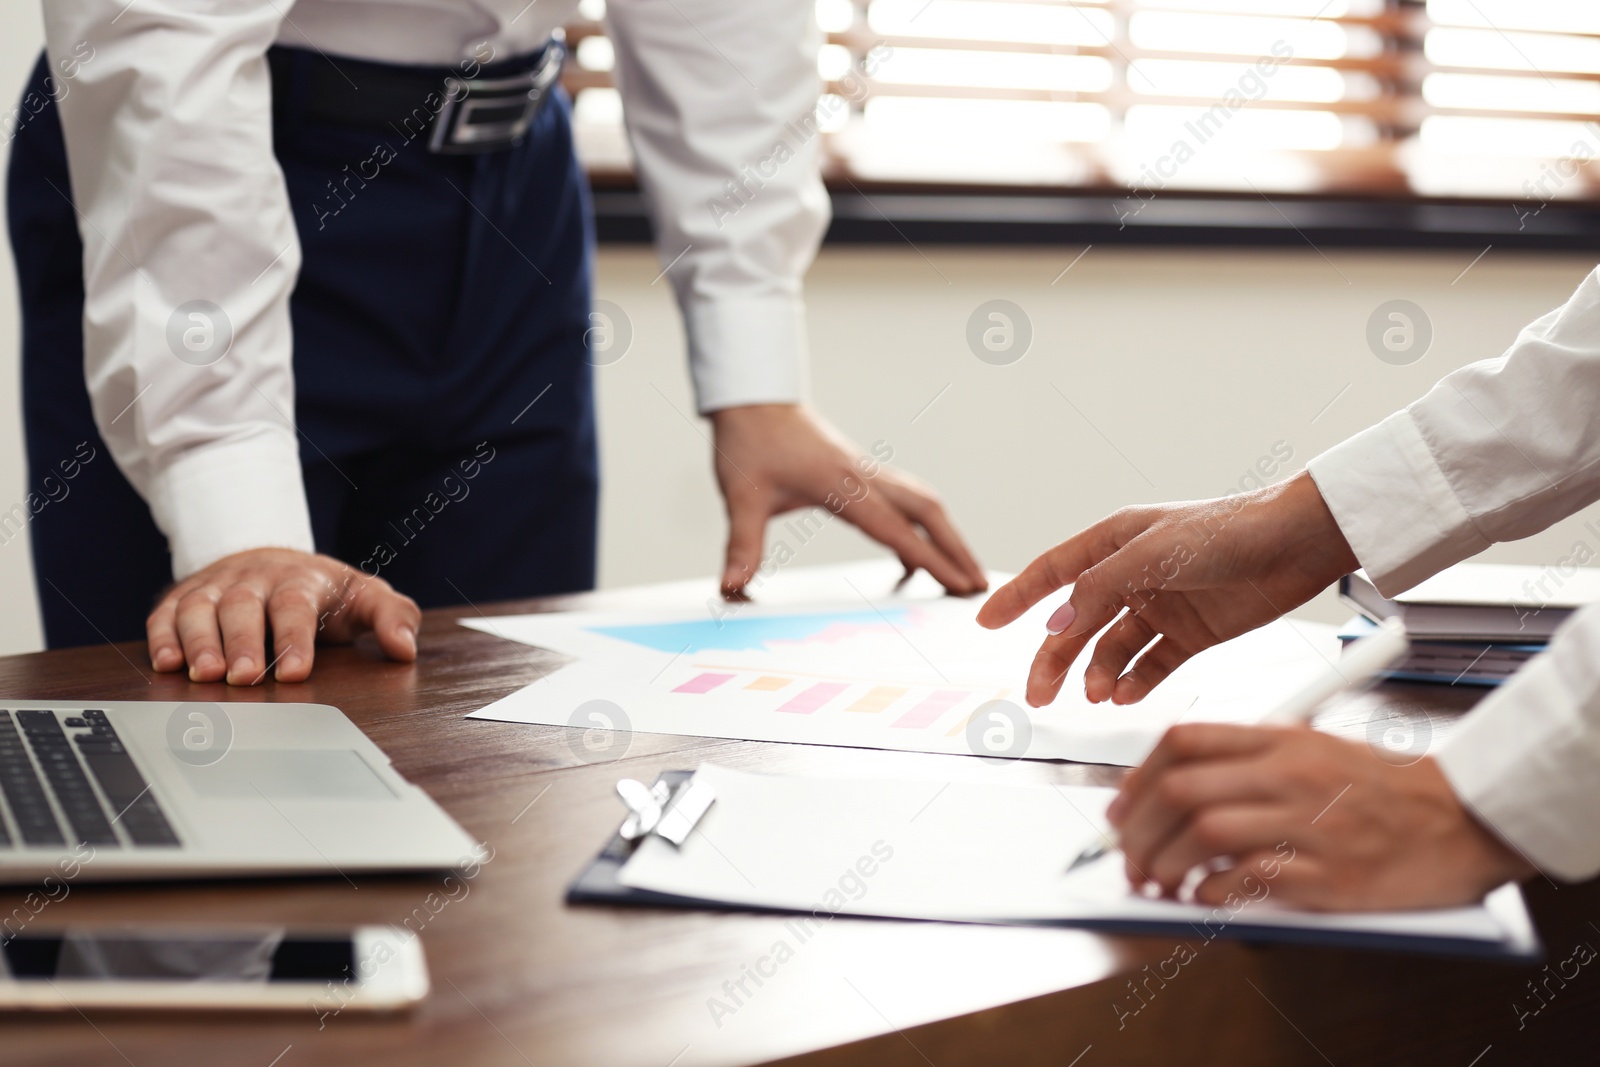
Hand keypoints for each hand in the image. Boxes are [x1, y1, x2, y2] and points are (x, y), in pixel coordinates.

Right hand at [146, 548, 421, 684]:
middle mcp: (253, 579)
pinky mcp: (184, 597)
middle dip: (242, 642)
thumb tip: (405, 647)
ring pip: (201, 608)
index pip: (296, 606)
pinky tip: (167, 663)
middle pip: (243, 606)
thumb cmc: (322, 591)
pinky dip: (163, 637)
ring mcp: (216, 586)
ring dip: (200, 641)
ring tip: (204, 676)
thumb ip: (392, 617)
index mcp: (300, 580)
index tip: (296, 671)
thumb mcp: (364, 597)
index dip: (295, 638)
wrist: (271, 560)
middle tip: (244, 677)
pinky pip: (167, 614)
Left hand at [710, 403, 986, 597]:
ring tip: (963, 572)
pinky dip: (918, 527)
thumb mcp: (741, 496)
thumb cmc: (749, 442)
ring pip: (923, 502)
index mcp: (844, 485)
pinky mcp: (861, 471)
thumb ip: (742, 545)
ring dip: (947, 535)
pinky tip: (911, 557)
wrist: (753, 397)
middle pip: (929, 511)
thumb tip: (730, 588)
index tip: (962, 585)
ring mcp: (867, 471)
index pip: (898, 530)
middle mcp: (865, 476)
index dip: (934, 561)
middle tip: (981, 586)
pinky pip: (903, 500)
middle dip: (958, 549)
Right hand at [977, 471, 1357, 706]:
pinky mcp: (1191, 633)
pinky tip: (1125, 693)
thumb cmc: (1229, 530)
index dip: (1017, 596)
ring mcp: (1161, 606)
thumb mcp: (1152, 554)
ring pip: (1111, 649)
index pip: (1052, 572)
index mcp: (1115, 542)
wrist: (1297, 545)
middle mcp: (1132, 575)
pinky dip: (1134, 681)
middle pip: (1077, 624)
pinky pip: (1149, 664)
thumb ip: (1098, 589)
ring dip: (1099, 673)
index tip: (986, 619)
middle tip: (1039, 692)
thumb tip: (1057, 624)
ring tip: (1098, 692)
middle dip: (1054, 659)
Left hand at [1105, 722, 1534, 909]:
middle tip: (1128, 857)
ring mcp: (1309, 822)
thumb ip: (1251, 760)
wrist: (1464, 818)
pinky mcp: (1330, 874)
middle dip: (1137, 829)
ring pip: (1204, 833)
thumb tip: (1177, 786)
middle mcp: (1289, 774)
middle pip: (1180, 790)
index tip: (1121, 809)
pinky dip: (1213, 892)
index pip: (1182, 741)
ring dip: (1166, 864)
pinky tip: (1205, 898)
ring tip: (1158, 882)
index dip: (1136, 778)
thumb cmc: (1387, 790)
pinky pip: (1250, 879)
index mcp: (1280, 740)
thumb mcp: (1315, 750)